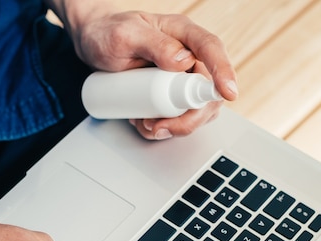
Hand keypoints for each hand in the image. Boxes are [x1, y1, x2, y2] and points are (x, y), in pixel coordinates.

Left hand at [63, 6, 238, 139]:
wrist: (94, 44)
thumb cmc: (108, 33)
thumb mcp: (125, 35)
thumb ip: (153, 43)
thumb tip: (183, 61)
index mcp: (183, 34)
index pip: (212, 50)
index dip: (224, 72)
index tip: (227, 93)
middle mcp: (189, 56)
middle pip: (208, 92)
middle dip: (189, 117)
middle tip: (160, 126)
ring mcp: (182, 78)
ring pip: (197, 110)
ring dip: (175, 125)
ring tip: (144, 122)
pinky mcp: (172, 95)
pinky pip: (180, 117)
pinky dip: (163, 127)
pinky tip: (143, 121)